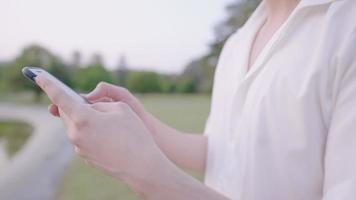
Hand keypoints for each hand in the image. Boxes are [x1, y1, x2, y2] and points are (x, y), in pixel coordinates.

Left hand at [36, 75, 166, 193]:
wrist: (142, 166)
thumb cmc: (134, 134)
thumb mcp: (120, 108)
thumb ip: (99, 104)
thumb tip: (88, 109)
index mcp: (83, 118)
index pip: (60, 98)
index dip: (48, 85)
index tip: (38, 77)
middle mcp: (76, 134)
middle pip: (67, 113)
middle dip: (73, 105)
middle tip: (86, 101)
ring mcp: (80, 147)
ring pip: (76, 126)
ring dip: (85, 119)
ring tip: (106, 121)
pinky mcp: (86, 157)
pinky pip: (83, 138)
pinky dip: (91, 132)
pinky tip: (109, 135)